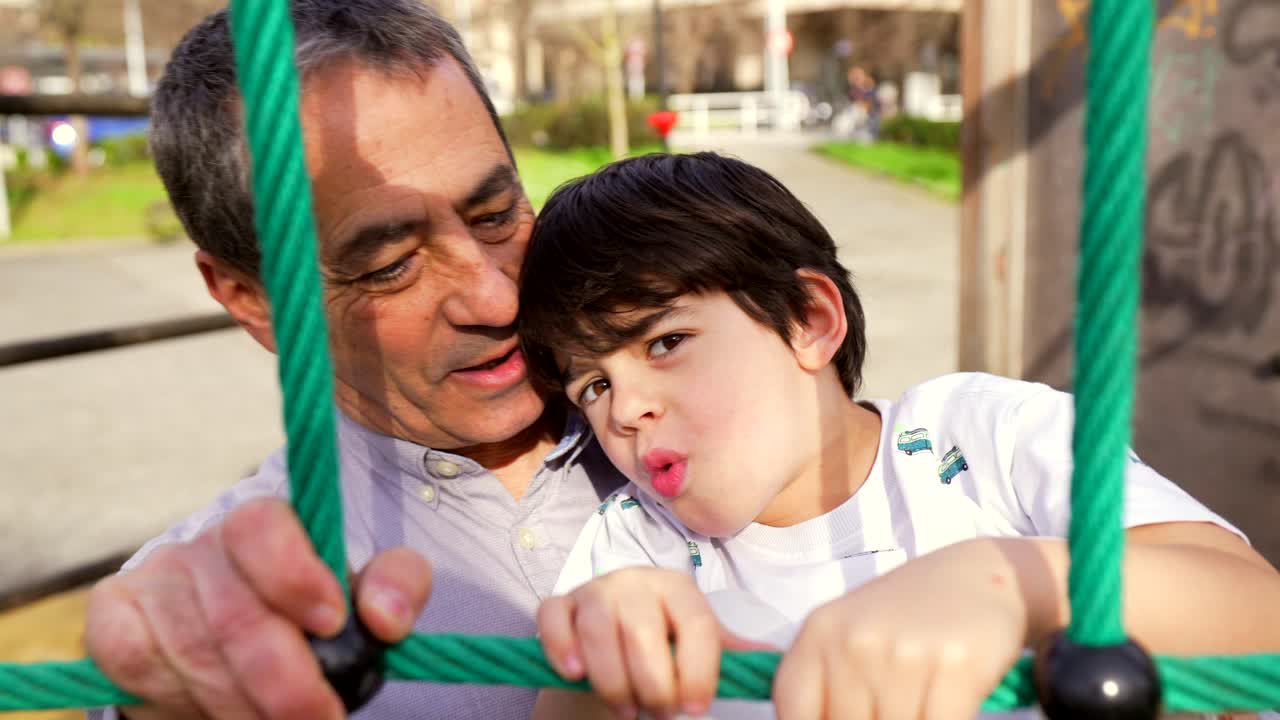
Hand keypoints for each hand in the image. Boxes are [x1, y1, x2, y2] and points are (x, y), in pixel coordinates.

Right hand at [84, 497, 432, 719]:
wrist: (243, 642)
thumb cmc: (314, 613)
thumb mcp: (365, 593)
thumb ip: (395, 585)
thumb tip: (387, 618)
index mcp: (265, 523)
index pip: (262, 528)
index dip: (294, 576)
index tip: (333, 624)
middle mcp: (202, 543)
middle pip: (232, 611)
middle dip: (282, 678)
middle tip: (320, 715)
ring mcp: (153, 578)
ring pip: (191, 650)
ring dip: (239, 702)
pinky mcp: (112, 618)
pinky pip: (133, 661)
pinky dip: (178, 698)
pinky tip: (215, 711)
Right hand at [537, 567, 758, 718]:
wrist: (611, 641)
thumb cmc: (663, 645)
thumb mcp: (697, 647)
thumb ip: (728, 654)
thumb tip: (775, 660)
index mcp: (679, 589)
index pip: (696, 626)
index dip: (698, 672)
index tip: (696, 710)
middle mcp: (637, 581)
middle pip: (644, 632)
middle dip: (653, 684)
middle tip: (657, 714)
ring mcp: (594, 590)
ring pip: (599, 629)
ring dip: (611, 679)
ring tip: (626, 709)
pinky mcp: (558, 604)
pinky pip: (554, 619)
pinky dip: (561, 647)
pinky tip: (574, 674)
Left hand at [774, 539, 1031, 719]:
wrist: (980, 573)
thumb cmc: (908, 617)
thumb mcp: (850, 636)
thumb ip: (826, 686)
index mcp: (819, 632)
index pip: (794, 713)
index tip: (844, 716)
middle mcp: (856, 641)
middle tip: (890, 704)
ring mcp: (904, 653)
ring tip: (919, 701)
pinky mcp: (956, 667)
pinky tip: (943, 707)